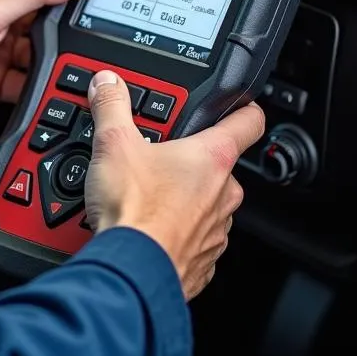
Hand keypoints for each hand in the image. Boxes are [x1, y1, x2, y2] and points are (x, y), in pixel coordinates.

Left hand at [0, 0, 92, 123]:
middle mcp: (3, 13)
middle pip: (54, 11)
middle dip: (76, 18)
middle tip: (104, 22)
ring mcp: (2, 47)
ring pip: (48, 49)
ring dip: (61, 55)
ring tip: (78, 57)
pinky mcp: (0, 79)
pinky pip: (34, 81)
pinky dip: (46, 85)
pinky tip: (55, 85)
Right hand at [83, 70, 264, 299]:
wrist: (132, 271)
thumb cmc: (135, 211)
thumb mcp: (113, 142)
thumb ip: (112, 106)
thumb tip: (109, 84)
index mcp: (213, 158)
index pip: (248, 121)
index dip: (243, 107)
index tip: (238, 105)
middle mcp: (225, 194)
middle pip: (215, 164)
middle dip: (186, 158)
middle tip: (150, 155)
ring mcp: (217, 231)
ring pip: (204, 203)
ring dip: (179, 197)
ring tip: (141, 194)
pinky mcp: (202, 261)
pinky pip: (192, 237)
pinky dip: (172, 230)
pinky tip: (144, 226)